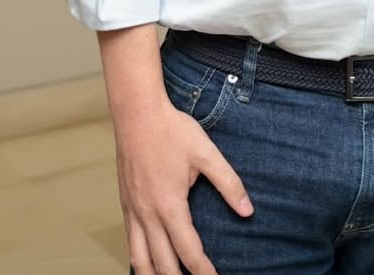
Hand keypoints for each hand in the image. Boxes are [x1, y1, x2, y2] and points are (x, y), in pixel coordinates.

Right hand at [115, 98, 252, 274]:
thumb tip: (248, 210)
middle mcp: (147, 215)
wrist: (137, 115)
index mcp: (169, 206)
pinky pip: (129, 243)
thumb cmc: (172, 131)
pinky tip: (146, 264)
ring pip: (139, 260)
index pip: (189, 251)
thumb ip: (228, 183)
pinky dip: (138, 261)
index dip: (204, 271)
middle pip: (162, 263)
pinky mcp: (125, 205)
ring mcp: (132, 212)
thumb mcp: (207, 153)